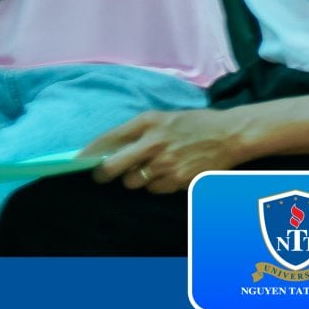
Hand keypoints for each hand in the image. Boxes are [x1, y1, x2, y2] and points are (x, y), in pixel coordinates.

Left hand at [87, 106, 263, 192]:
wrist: (232, 134)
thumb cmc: (196, 124)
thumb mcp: (165, 118)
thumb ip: (136, 132)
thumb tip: (103, 152)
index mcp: (149, 121)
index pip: (105, 140)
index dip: (87, 155)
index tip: (75, 163)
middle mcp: (153, 142)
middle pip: (110, 168)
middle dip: (102, 175)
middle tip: (103, 176)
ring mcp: (164, 163)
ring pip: (131, 182)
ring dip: (136, 179)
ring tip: (152, 168)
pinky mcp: (175, 180)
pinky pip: (152, 189)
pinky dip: (156, 184)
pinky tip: (170, 173)